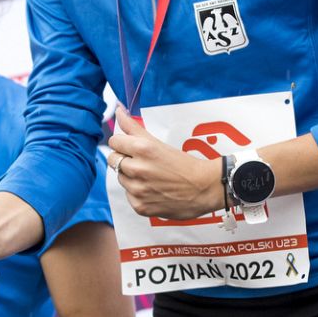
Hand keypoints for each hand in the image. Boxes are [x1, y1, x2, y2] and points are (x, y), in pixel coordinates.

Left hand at [109, 106, 223, 219]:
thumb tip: (118, 110)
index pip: (114, 142)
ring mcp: (137, 190)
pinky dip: (138, 193)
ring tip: (150, 176)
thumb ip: (134, 127)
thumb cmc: (184, 164)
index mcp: (143, 149)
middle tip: (141, 161)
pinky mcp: (140, 206)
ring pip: (120, 178)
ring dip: (130, 176)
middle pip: (113, 159)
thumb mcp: (158, 143)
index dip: (123, 143)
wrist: (204, 189)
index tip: (132, 146)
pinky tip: (153, 190)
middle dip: (124, 158)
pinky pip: (129, 195)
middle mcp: (137, 169)